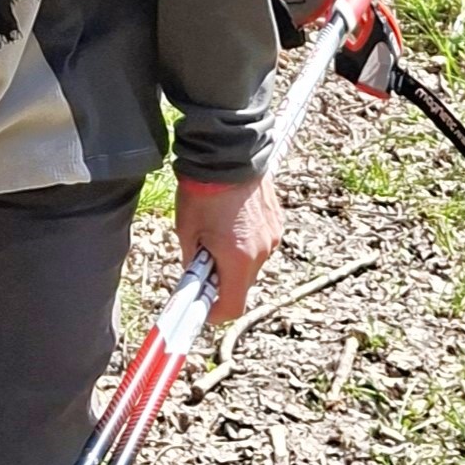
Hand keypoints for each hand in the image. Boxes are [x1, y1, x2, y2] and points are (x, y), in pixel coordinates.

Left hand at [176, 172, 284, 325]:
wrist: (228, 151)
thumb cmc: (203, 191)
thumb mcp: (187, 230)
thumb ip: (193, 263)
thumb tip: (194, 280)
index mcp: (239, 259)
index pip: (232, 306)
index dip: (215, 312)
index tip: (201, 307)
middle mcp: (262, 251)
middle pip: (243, 283)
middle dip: (222, 279)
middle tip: (201, 262)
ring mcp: (273, 235)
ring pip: (252, 261)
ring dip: (234, 257)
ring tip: (215, 232)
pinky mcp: (277, 220)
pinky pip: (260, 241)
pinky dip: (245, 240)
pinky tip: (230, 219)